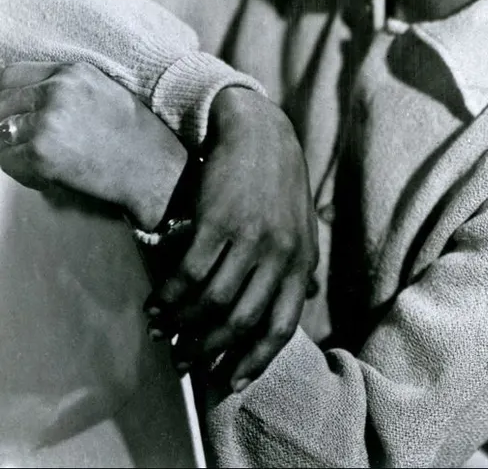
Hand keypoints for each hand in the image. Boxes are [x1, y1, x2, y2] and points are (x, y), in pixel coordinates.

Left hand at [0, 61, 186, 227]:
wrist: (153, 168)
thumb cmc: (136, 135)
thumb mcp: (103, 91)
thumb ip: (65, 88)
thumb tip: (29, 99)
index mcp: (72, 73)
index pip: (12, 75)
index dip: (5, 94)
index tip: (8, 109)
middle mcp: (56, 91)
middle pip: (1, 101)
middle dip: (3, 121)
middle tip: (19, 138)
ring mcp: (46, 121)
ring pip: (0, 132)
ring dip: (10, 147)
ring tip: (34, 157)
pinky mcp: (40, 153)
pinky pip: (7, 160)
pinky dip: (19, 169)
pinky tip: (43, 173)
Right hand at [145, 86, 318, 390]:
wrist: (259, 132)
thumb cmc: (278, 184)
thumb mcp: (302, 224)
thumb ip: (301, 264)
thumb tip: (305, 299)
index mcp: (300, 262)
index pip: (280, 326)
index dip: (254, 360)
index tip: (228, 383)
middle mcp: (279, 254)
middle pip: (241, 321)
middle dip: (209, 348)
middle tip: (183, 361)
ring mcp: (249, 238)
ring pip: (212, 301)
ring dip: (182, 325)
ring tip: (162, 333)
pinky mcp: (217, 221)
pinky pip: (189, 273)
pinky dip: (169, 296)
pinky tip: (154, 304)